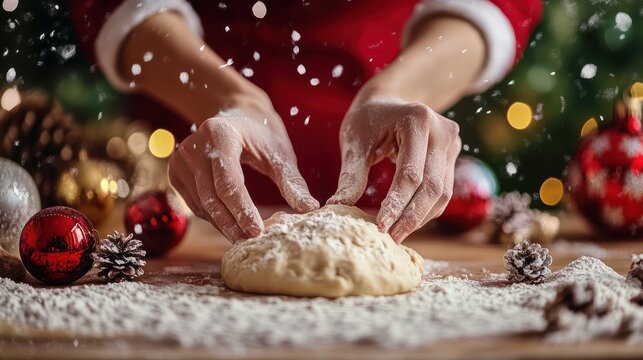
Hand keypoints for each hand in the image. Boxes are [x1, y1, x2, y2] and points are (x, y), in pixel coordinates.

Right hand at [168, 97, 318, 241]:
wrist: (236, 114)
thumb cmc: (261, 133)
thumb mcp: (280, 153)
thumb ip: (292, 181)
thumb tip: (310, 208)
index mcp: (218, 134)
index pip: (229, 181)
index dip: (242, 209)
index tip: (257, 231)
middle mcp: (193, 146)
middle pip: (212, 196)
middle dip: (232, 223)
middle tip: (251, 243)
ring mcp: (180, 159)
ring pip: (202, 204)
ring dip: (223, 224)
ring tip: (244, 239)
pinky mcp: (176, 172)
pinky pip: (195, 203)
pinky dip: (214, 217)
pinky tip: (231, 226)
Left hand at [328, 97, 460, 242]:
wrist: (388, 101)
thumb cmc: (367, 120)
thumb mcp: (355, 143)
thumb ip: (351, 175)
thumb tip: (338, 208)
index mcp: (417, 119)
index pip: (410, 173)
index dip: (396, 204)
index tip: (380, 227)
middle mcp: (442, 130)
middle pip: (432, 186)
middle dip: (411, 216)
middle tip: (392, 238)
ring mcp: (451, 143)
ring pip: (442, 192)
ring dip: (421, 217)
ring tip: (398, 234)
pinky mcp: (452, 155)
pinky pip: (443, 189)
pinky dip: (426, 208)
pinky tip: (407, 221)